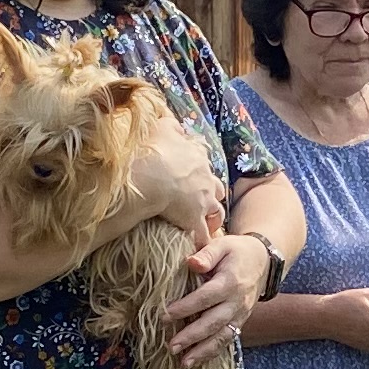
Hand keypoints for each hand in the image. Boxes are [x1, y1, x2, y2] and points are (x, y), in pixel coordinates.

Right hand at [129, 118, 223, 242]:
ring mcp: (203, 200)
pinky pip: (202, 235)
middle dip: (212, 193)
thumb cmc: (153, 150)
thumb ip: (169, 124)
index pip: (203, 162)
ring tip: (205, 224)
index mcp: (197, 156)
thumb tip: (172, 121)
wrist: (151, 175)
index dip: (198, 169)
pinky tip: (198, 247)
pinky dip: (201, 240)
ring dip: (212, 217)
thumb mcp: (162, 128)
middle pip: (217, 187)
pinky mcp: (195, 220)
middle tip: (202, 200)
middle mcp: (205, 178)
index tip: (192, 176)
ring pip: (216, 211)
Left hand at [170, 230, 271, 362]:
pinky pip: (227, 340)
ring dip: (203, 351)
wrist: (263, 262)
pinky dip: (212, 353)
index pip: (206, 297)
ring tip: (184, 363)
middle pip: (213, 322)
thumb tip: (191, 263)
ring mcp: (240, 315)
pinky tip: (196, 361)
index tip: (165, 316)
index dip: (186, 308)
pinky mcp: (240, 322)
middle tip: (171, 346)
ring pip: (222, 337)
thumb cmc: (236, 251)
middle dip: (192, 336)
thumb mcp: (223, 245)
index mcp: (230, 282)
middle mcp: (237, 302)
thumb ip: (206, 254)